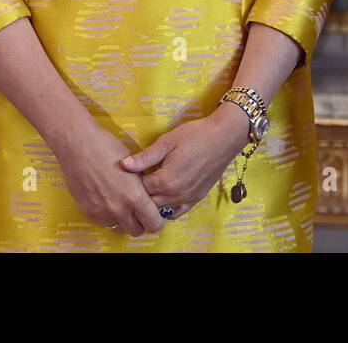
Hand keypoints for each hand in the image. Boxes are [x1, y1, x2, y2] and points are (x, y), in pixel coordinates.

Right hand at [54, 120, 165, 235]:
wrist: (80, 146)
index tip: (156, 214)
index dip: (157, 220)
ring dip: (124, 221)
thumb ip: (143, 185)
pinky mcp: (87, 211)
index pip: (153, 223)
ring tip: (124, 206)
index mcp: (135, 197)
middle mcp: (118, 209)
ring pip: (119, 229)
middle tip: (140, 212)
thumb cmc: (109, 149)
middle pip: (137, 231)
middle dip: (141, 223)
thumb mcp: (136, 165)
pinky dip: (109, 217)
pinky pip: (103, 223)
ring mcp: (101, 212)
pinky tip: (109, 202)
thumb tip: (148, 195)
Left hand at [119, 106, 249, 220]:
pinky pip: (177, 212)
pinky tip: (164, 199)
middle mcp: (174, 195)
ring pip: (161, 210)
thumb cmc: (195, 135)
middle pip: (148, 203)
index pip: (139, 190)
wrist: (225, 136)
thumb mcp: (167, 142)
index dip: (133, 181)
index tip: (131, 173)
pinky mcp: (196, 198)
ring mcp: (186, 198)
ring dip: (153, 203)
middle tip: (139, 180)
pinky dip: (167, 209)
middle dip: (140, 194)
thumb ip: (145, 157)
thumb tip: (122, 165)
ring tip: (150, 190)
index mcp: (164, 181)